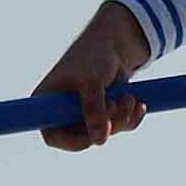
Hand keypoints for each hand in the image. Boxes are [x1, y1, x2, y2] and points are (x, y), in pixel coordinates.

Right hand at [32, 4, 150, 151]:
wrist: (115, 43)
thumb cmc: (93, 56)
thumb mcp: (92, 81)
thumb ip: (94, 110)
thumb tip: (100, 140)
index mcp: (48, 103)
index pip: (53, 136)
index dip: (73, 142)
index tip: (93, 138)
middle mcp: (64, 112)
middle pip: (84, 139)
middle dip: (107, 126)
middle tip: (118, 106)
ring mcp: (84, 115)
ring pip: (105, 134)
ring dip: (122, 119)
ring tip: (128, 98)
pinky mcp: (103, 114)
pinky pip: (118, 128)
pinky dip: (131, 118)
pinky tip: (136, 103)